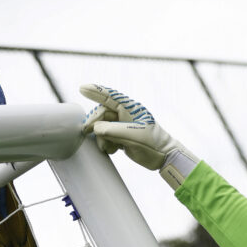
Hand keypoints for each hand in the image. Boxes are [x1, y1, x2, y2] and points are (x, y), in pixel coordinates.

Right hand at [79, 84, 199, 186]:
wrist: (163, 158)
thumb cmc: (152, 144)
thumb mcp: (132, 136)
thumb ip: (112, 131)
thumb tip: (95, 128)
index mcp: (130, 109)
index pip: (110, 97)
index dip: (95, 92)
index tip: (82, 88)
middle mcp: (126, 115)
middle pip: (103, 114)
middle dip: (95, 123)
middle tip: (86, 131)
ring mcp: (123, 126)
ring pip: (103, 126)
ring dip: (101, 137)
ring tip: (108, 147)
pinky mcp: (122, 136)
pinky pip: (107, 136)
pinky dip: (106, 143)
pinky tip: (112, 150)